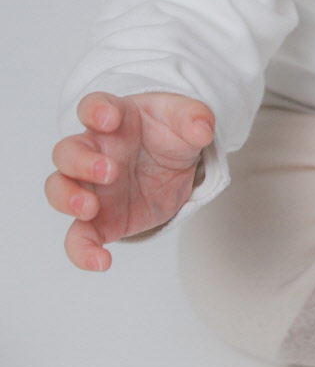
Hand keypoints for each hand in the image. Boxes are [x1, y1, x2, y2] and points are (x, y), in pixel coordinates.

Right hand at [45, 91, 215, 270]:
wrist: (173, 165)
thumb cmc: (168, 133)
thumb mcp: (186, 119)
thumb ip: (195, 118)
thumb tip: (203, 128)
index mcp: (114, 118)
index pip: (92, 106)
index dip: (95, 110)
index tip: (109, 119)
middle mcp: (94, 150)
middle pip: (67, 151)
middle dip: (81, 162)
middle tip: (110, 171)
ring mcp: (92, 186)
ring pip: (59, 189)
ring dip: (68, 199)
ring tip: (90, 209)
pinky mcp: (100, 219)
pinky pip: (78, 236)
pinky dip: (82, 251)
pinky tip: (101, 261)